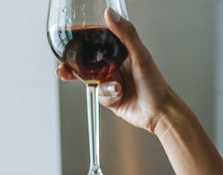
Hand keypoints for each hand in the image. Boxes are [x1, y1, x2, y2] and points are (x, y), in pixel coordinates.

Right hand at [55, 7, 177, 134]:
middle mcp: (113, 64)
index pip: (95, 40)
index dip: (80, 38)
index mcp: (119, 50)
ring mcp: (110, 81)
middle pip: (86, 60)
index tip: (67, 36)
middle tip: (62, 66)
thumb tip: (110, 13)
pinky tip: (119, 95)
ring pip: (88, 79)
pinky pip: (99, 94)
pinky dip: (107, 95)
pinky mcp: (109, 97)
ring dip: (90, 82)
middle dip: (72, 63)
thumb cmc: (155, 84)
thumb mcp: (141, 55)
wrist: (159, 113)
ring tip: (87, 80)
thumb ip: (126, 34)